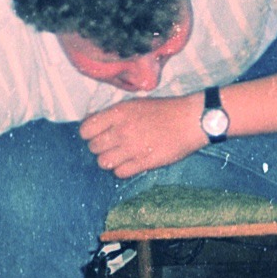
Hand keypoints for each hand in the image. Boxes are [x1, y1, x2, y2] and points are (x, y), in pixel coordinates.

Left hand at [79, 94, 201, 177]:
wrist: (190, 120)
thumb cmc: (164, 110)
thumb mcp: (135, 104)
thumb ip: (113, 114)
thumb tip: (90, 122)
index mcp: (119, 113)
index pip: (86, 130)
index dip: (89, 134)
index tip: (96, 135)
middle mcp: (122, 130)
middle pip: (94, 147)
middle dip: (100, 148)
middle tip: (111, 145)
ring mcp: (133, 148)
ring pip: (104, 162)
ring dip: (110, 160)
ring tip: (120, 156)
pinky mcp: (144, 162)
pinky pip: (120, 172)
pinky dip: (122, 170)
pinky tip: (131, 163)